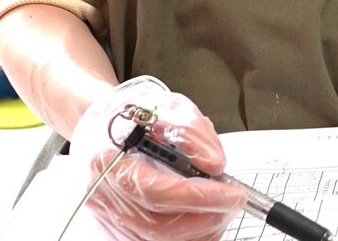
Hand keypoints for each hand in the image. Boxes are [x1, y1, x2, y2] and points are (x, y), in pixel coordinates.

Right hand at [70, 76, 244, 240]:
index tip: (231, 192)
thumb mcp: (165, 109)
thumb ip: (191, 133)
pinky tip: (206, 220)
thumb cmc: (132, 120)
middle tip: (234, 201)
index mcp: (108, 161)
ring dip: (201, 230)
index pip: (155, 191)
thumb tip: (214, 164)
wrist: (103, 131)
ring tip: (222, 208)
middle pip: (158, 227)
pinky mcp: (121, 233)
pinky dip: (190, 236)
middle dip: (205, 218)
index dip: (199, 197)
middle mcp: (104, 197)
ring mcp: (110, 221)